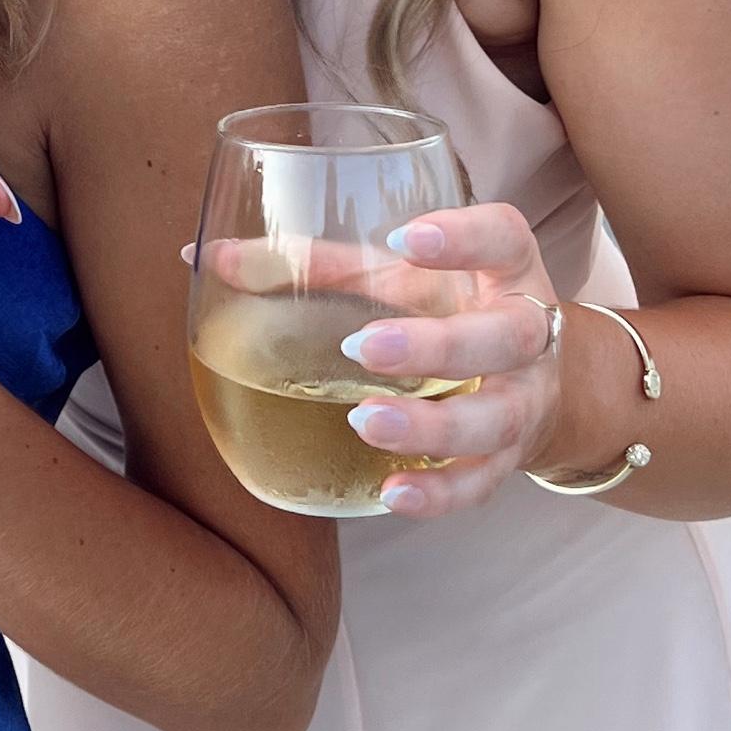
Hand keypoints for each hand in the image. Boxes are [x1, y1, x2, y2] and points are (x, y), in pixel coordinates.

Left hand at [332, 205, 564, 518]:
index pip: (503, 237)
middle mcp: (526, 332)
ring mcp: (523, 399)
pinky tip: (393, 494)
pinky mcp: (510, 457)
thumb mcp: (394, 276)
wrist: (521, 378)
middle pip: (506, 336)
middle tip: (364, 348)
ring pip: (497, 417)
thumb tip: (204, 255)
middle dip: (439, 346)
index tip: (407, 239)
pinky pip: (484, 482)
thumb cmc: (442, 306)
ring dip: (434, 427)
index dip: (465, 236)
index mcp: (502, 268)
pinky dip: (441, 493)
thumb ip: (311, 264)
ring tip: (365, 422)